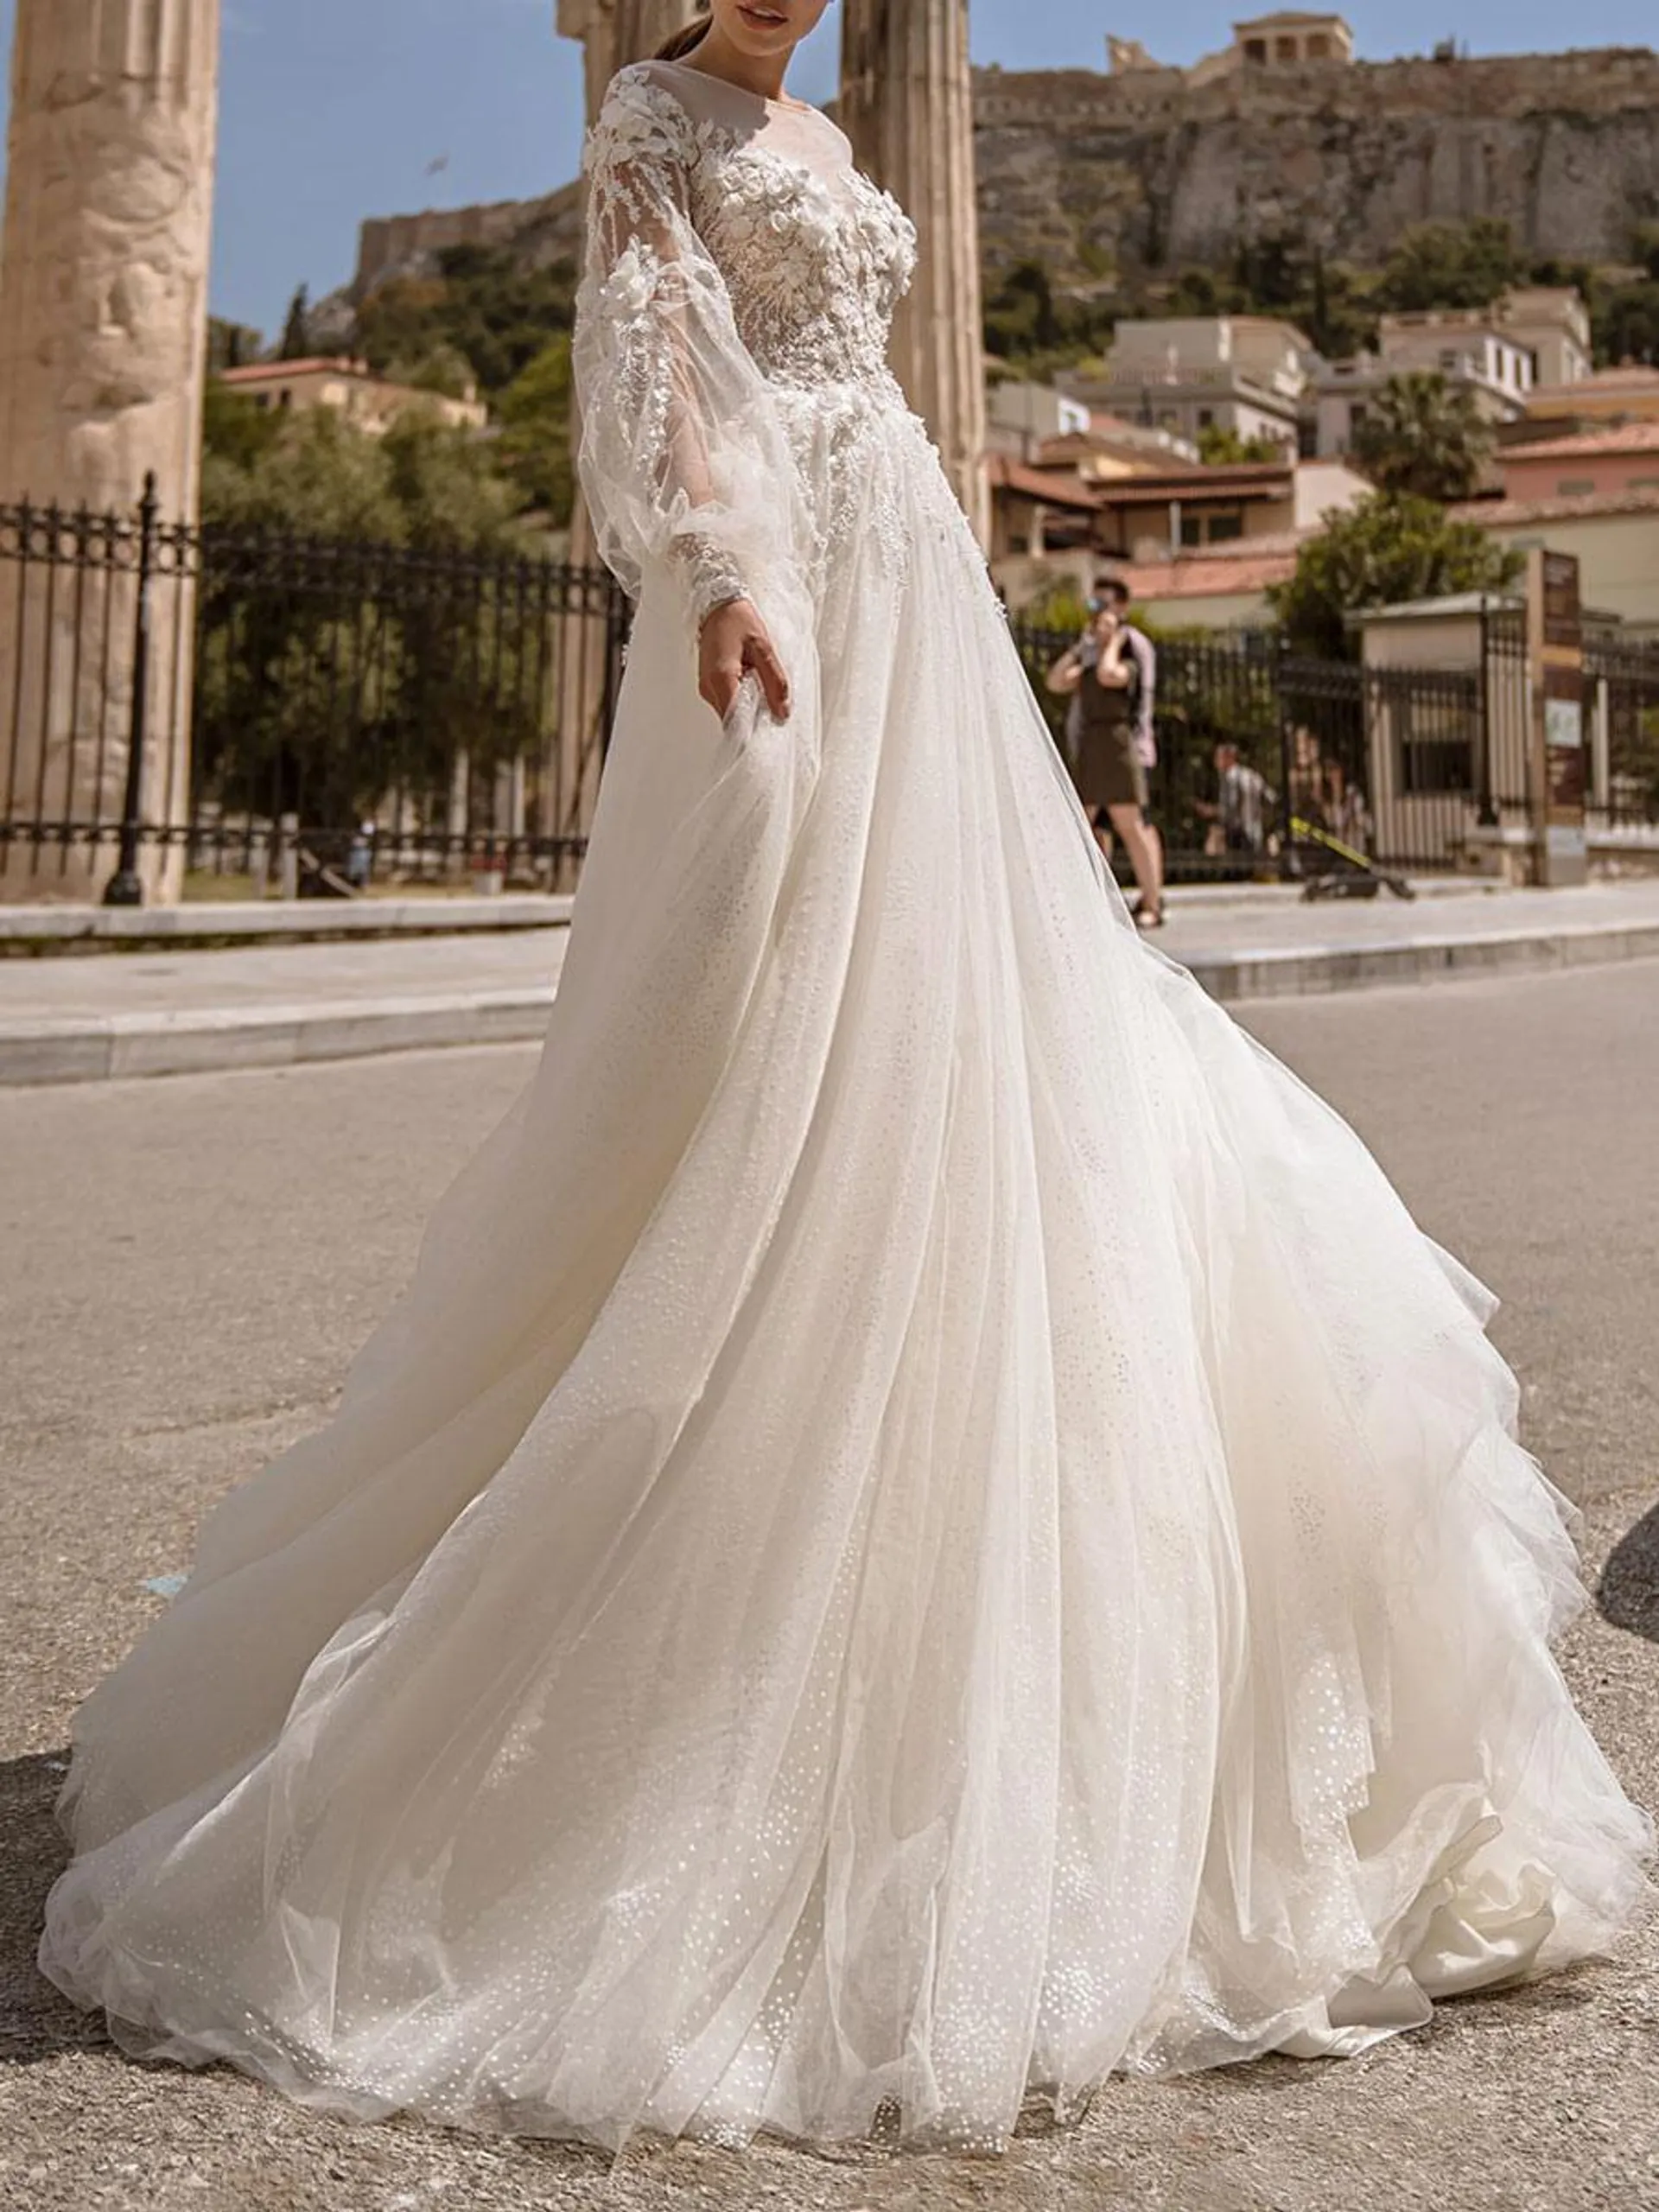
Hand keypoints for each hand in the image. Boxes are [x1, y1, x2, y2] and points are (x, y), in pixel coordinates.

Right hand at [699, 598, 791, 723]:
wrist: (719, 605)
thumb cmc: (738, 620)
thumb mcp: (764, 648)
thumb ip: (775, 682)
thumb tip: (782, 712)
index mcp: (722, 678)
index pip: (735, 722)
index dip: (751, 734)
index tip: (766, 738)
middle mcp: (709, 687)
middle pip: (732, 722)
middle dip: (753, 720)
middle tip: (772, 707)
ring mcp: (706, 688)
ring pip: (729, 714)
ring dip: (747, 710)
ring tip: (761, 687)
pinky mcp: (708, 685)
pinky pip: (726, 703)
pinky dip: (741, 701)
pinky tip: (751, 684)